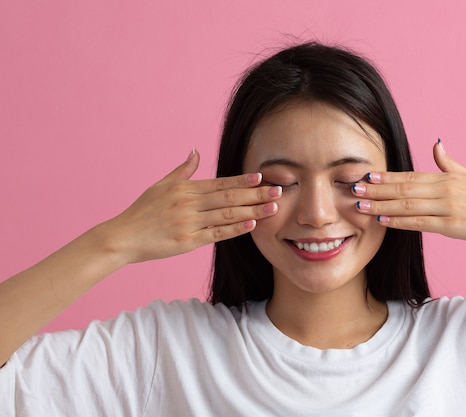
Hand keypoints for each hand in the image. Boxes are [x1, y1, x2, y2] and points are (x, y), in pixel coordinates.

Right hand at [104, 150, 281, 263]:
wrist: (123, 237)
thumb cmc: (142, 211)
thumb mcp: (160, 185)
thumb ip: (182, 170)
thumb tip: (195, 150)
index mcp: (185, 189)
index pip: (220, 183)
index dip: (242, 180)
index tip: (262, 176)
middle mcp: (189, 204)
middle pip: (229, 197)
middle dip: (256, 194)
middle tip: (278, 190)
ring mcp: (189, 223)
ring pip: (227, 215)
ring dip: (252, 211)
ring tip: (273, 208)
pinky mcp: (188, 242)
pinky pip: (216, 234)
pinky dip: (235, 230)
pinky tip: (252, 225)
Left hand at [353, 141, 465, 244]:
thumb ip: (448, 162)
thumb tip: (436, 143)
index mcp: (446, 178)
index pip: (410, 176)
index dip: (387, 177)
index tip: (367, 176)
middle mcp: (445, 191)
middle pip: (404, 190)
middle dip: (377, 190)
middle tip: (354, 189)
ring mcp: (448, 209)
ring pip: (408, 206)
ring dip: (382, 207)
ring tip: (361, 206)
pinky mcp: (452, 227)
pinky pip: (421, 224)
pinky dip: (400, 222)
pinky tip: (384, 221)